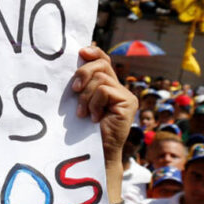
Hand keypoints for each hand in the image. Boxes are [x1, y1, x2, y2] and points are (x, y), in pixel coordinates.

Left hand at [71, 46, 137, 164]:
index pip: (103, 61)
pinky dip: (94, 103)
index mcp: (107, 86)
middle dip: (83, 73)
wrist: (94, 152)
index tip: (81, 51)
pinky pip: (105, 91)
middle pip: (101, 65)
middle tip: (74, 90)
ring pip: (100, 79)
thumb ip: (80, 85)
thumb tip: (74, 62)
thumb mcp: (79, 102)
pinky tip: (94, 118)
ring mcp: (126, 95)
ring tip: (83, 113)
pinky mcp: (128, 102)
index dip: (94, 53)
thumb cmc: (82, 130)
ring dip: (86, 97)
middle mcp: (119, 88)